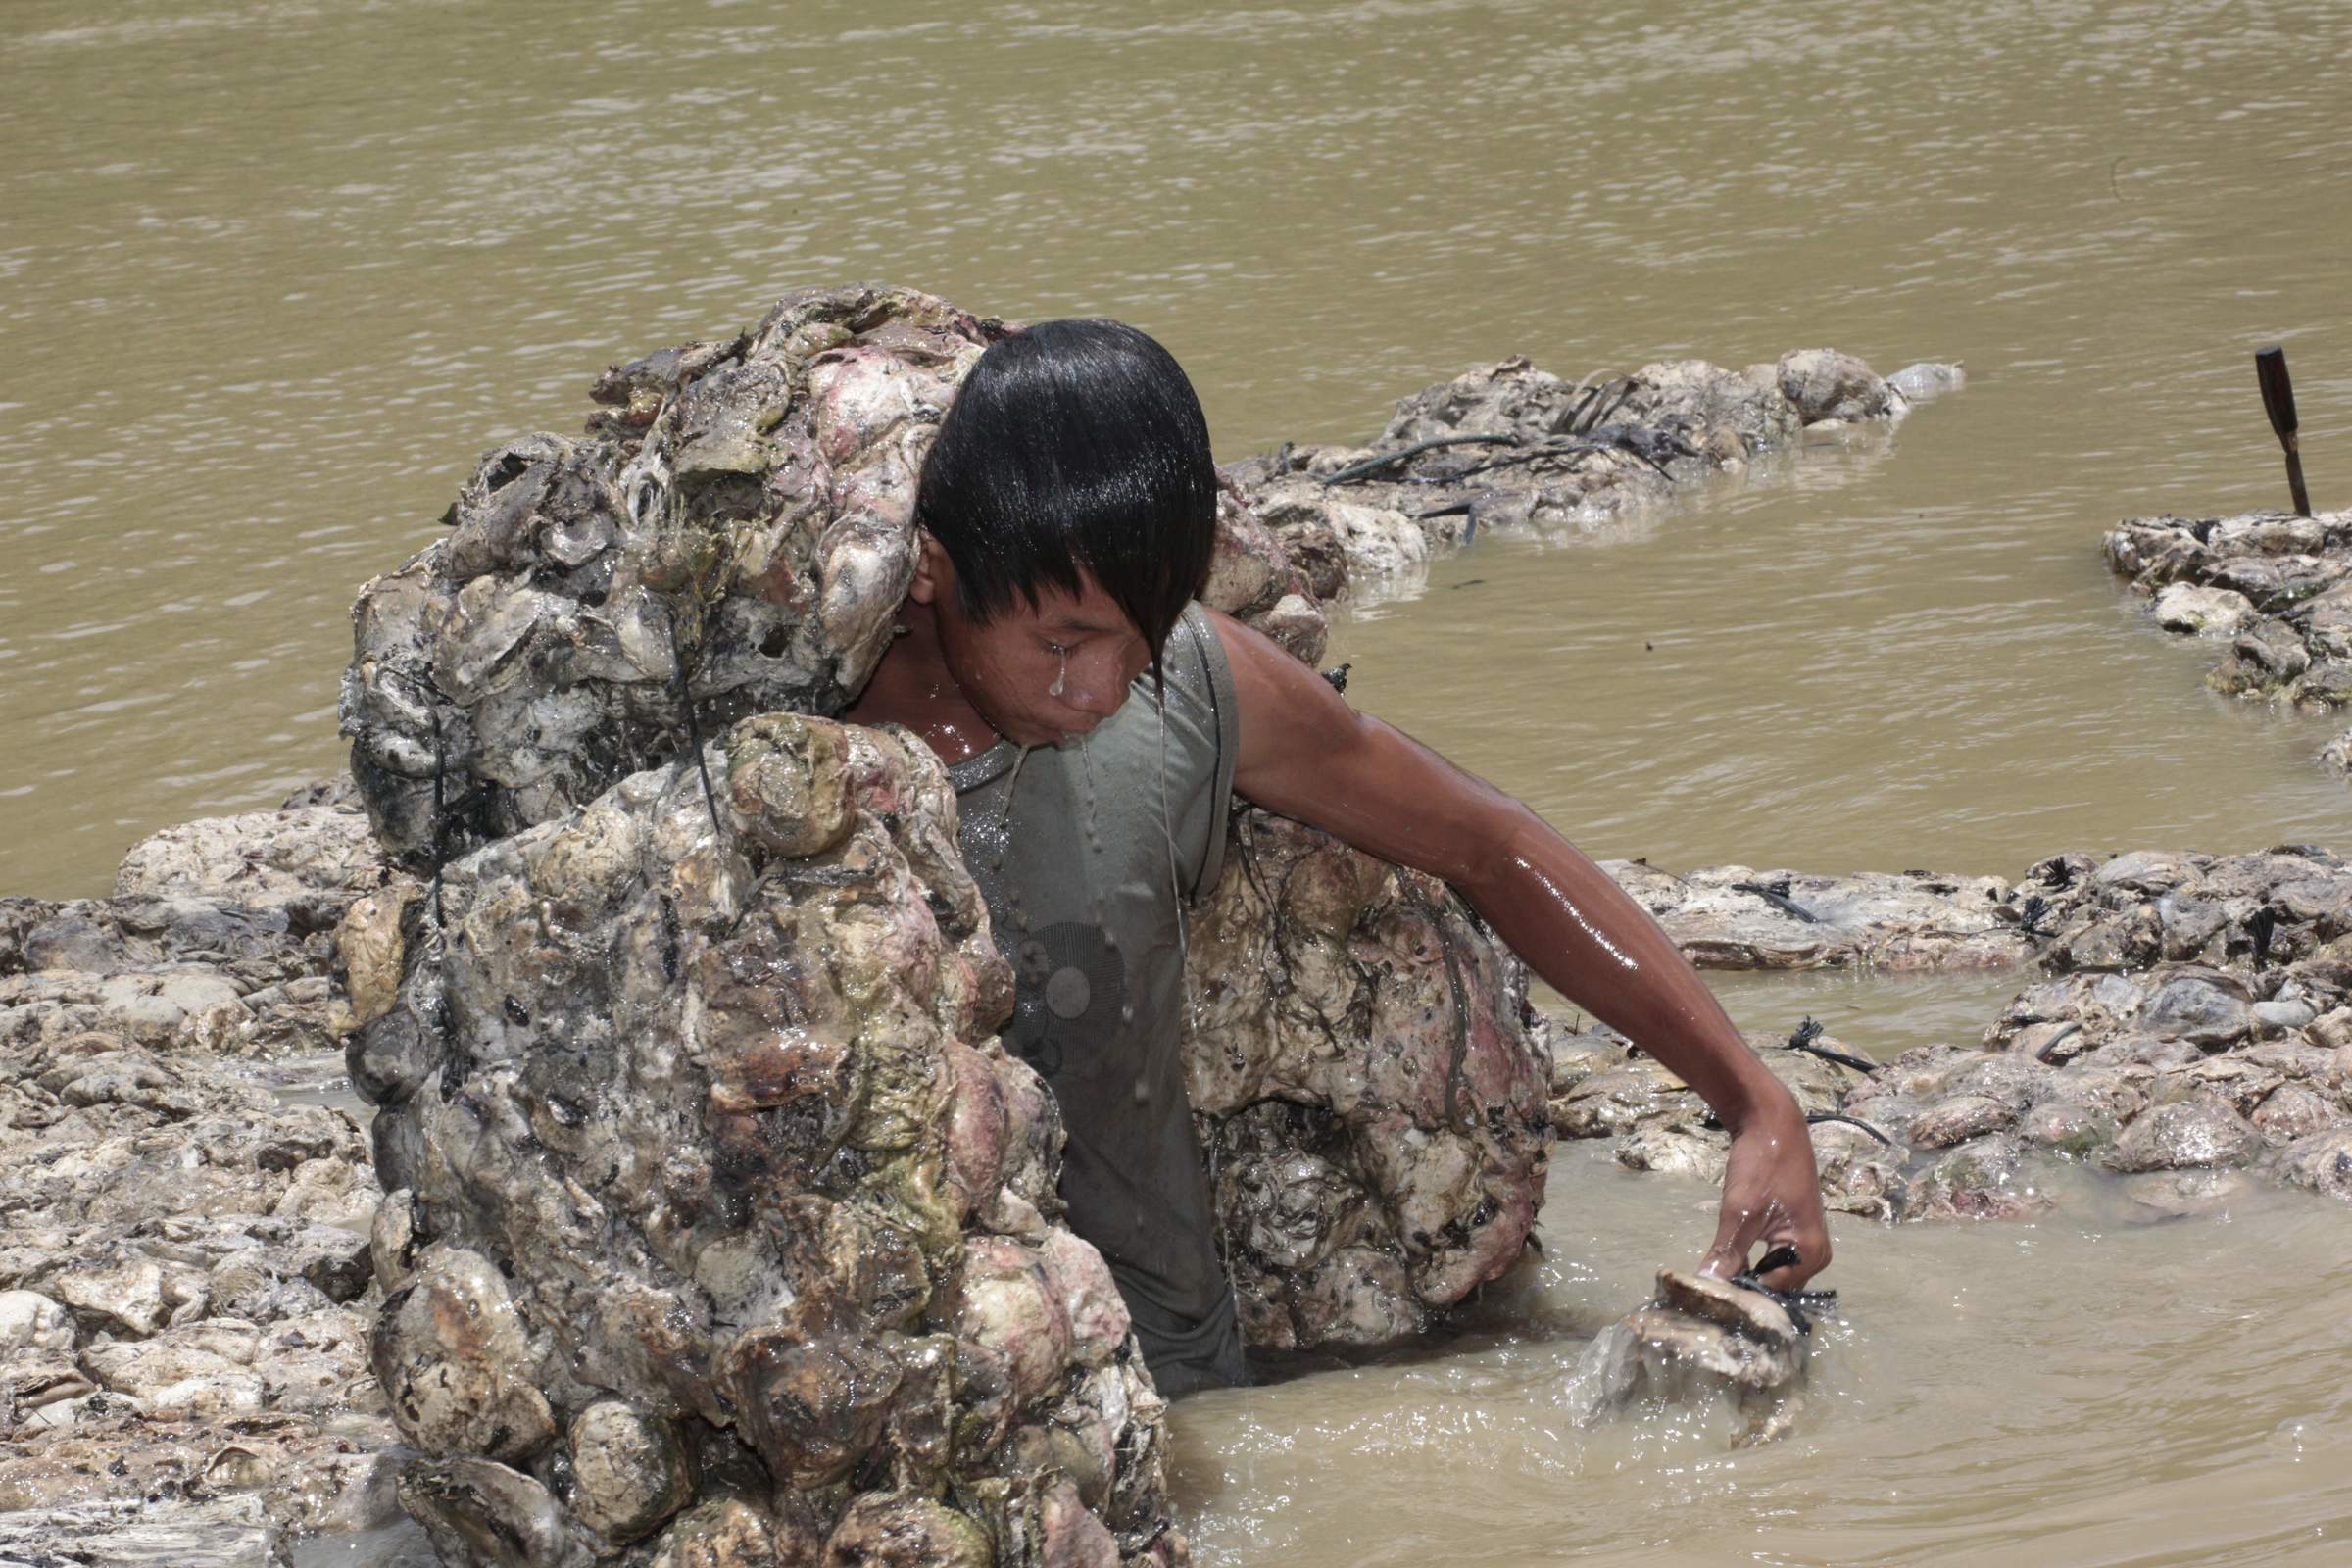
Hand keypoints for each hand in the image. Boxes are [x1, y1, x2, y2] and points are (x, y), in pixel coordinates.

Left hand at [1697, 1088, 1831, 1290]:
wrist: (1771, 1122)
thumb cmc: (1762, 1165)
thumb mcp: (1740, 1212)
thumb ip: (1727, 1253)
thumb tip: (1709, 1287)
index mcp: (1811, 1253)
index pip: (1773, 1292)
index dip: (1742, 1295)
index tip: (1712, 1299)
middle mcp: (1815, 1254)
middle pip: (1776, 1286)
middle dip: (1745, 1288)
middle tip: (1709, 1294)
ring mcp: (1805, 1241)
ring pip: (1771, 1272)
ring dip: (1746, 1275)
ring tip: (1714, 1281)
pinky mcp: (1792, 1230)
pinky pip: (1771, 1257)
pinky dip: (1750, 1261)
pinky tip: (1726, 1262)